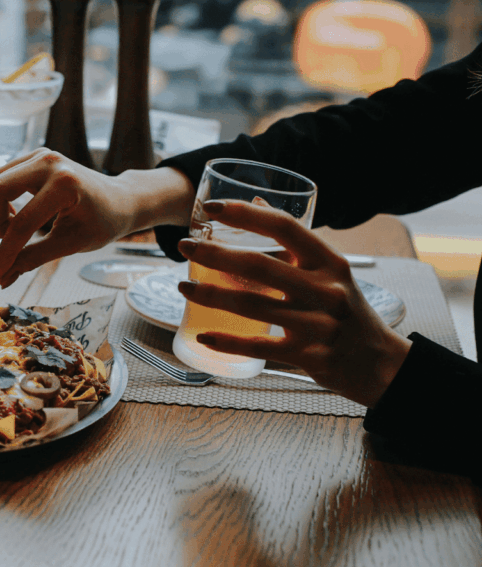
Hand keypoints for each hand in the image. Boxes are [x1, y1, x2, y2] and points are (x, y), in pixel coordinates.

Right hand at [0, 150, 193, 286]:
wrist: (120, 200)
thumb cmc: (102, 222)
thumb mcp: (70, 244)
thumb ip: (33, 259)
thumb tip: (3, 277)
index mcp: (65, 185)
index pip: (22, 223)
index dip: (5, 252)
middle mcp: (49, 163)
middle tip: (8, 241)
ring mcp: (41, 155)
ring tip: (18, 227)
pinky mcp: (36, 156)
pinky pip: (3, 176)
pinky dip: (3, 198)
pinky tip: (22, 212)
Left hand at [175, 199, 410, 406]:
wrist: (382, 364)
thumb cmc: (347, 311)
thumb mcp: (330, 271)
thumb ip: (294, 241)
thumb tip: (256, 202)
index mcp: (330, 263)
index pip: (284, 228)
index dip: (245, 214)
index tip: (211, 207)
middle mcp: (326, 291)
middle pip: (260, 266)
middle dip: (215, 254)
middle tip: (184, 246)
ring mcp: (318, 326)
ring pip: (252, 306)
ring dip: (211, 295)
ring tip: (184, 287)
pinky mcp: (309, 357)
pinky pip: (259, 347)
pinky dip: (227, 342)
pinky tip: (202, 335)